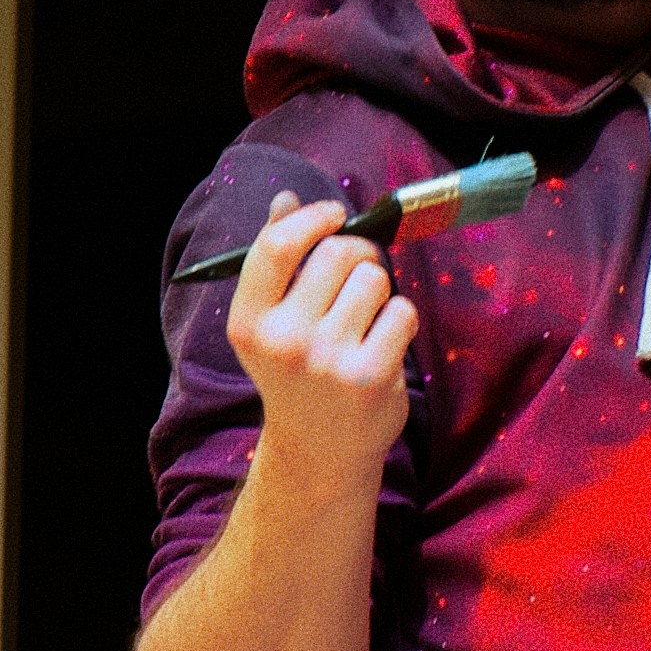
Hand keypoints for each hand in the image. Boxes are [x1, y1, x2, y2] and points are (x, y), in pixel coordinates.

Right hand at [230, 189, 416, 498]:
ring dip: (380, 291)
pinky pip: (402, 311)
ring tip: (365, 321)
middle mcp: (282, 341)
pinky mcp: (369, 378)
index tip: (333, 213)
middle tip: (358, 277)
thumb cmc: (298, 372)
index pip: (275, 245)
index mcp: (248, 322)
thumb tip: (286, 200)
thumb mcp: (273, 322)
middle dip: (357, 254)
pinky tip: (383, 345)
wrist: (319, 450)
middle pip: (337, 252)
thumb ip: (277, 261)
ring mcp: (326, 361)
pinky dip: (400, 320)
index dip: (312, 217)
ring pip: (375, 278)